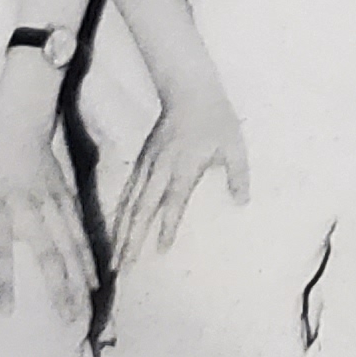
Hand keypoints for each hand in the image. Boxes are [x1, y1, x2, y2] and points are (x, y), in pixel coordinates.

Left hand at [0, 56, 92, 316]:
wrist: (18, 125)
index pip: (1, 251)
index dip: (4, 281)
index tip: (7, 313)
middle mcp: (29, 210)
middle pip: (48, 254)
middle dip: (59, 290)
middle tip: (67, 322)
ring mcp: (52, 205)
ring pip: (70, 246)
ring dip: (79, 278)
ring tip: (85, 308)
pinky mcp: (67, 199)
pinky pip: (81, 233)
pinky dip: (88, 257)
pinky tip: (95, 278)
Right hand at [109, 83, 248, 265]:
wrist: (189, 90)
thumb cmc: (215, 119)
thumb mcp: (234, 145)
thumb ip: (237, 175)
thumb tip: (242, 203)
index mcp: (184, 167)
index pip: (173, 202)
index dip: (167, 227)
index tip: (160, 251)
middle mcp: (161, 169)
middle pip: (141, 209)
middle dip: (130, 239)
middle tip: (122, 267)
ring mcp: (148, 165)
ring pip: (129, 203)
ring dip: (120, 231)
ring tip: (114, 258)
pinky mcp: (142, 161)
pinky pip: (127, 192)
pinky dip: (119, 213)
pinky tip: (115, 229)